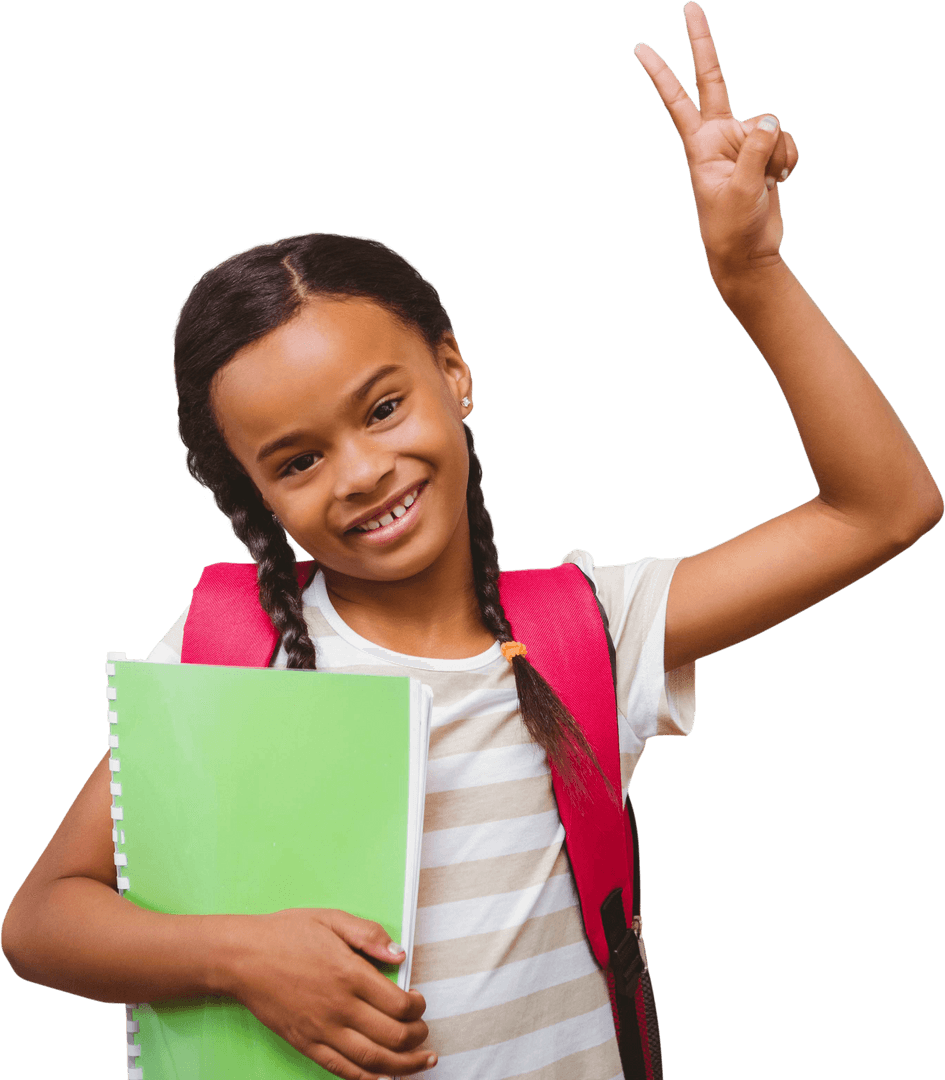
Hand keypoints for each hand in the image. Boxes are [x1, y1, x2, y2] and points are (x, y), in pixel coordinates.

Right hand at [220, 907, 434, 1079]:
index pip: (398, 1004)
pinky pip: (342, 1070)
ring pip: (372, 1060)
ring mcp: (322, 1030)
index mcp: (350, 973)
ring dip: (402, 1066)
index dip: (418, 1008)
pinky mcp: (306, 1044)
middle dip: (417, 1040)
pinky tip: (382, 1078)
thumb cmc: (286, 933)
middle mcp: (339, 1007)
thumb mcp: (331, 918)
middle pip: (392, 1037)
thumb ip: (368, 934)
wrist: (242, 957)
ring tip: (419, 1064)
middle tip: (425, 1034)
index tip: (420, 1003)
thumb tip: (399, 952)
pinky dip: (366, 1079)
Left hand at [634, 2, 799, 281]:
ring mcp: (743, 142)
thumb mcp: (741, 189)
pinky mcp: (764, 151)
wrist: (749, 252)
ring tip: (767, 183)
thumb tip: (772, 116)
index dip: (661, 73)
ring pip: (772, 124)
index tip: (639, 48)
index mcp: (700, 145)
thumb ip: (756, 149)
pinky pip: (786, 140)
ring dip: (778, 153)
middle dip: (702, 45)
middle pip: (715, 80)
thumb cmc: (732, 227)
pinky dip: (789, 158)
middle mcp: (719, 136)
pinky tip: (780, 181)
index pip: (677, 101)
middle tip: (688, 5)